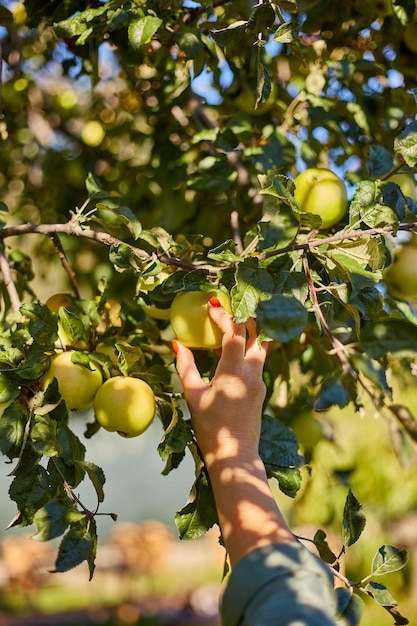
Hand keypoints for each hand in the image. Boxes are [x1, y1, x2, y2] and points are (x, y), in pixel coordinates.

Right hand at [174, 301, 267, 466]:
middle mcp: (252, 372)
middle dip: (243, 316)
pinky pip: (256, 359)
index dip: (222, 316)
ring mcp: (260, 380)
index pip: (234, 333)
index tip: (210, 306)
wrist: (234, 454)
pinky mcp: (261, 387)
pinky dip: (245, 348)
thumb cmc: (209, 428)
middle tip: (226, 307)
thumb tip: (177, 344)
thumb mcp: (193, 395)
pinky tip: (228, 350)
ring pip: (260, 344)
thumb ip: (186, 367)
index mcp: (234, 373)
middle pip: (257, 332)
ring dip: (247, 331)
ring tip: (228, 325)